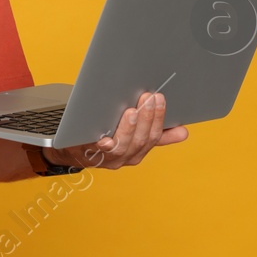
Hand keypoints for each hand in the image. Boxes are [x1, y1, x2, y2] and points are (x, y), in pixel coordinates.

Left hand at [44, 92, 187, 169]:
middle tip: (148, 97)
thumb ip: (156, 134)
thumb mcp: (132, 135)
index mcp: (138, 151)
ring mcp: (108, 159)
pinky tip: (105, 138)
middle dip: (146, 118)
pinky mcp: (88, 156)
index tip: (160, 99)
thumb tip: (183, 132)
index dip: (158, 118)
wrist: (72, 149)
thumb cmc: (105, 136)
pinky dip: (103, 145)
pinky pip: (96, 152)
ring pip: (123, 146)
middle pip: (141, 140)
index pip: (154, 136)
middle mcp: (126, 157)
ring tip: (132, 111)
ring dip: (129, 128)